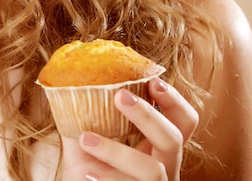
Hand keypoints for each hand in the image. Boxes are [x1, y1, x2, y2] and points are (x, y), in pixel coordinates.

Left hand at [62, 78, 198, 179]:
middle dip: (149, 114)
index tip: (152, 80)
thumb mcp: (89, 139)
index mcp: (157, 148)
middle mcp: (164, 168)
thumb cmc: (87, 168)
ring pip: (153, 170)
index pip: (183, 122)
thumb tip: (68, 81)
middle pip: (173, 140)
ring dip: (117, 151)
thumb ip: (84, 113)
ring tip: (85, 138)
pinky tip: (87, 173)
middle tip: (120, 95)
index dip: (174, 100)